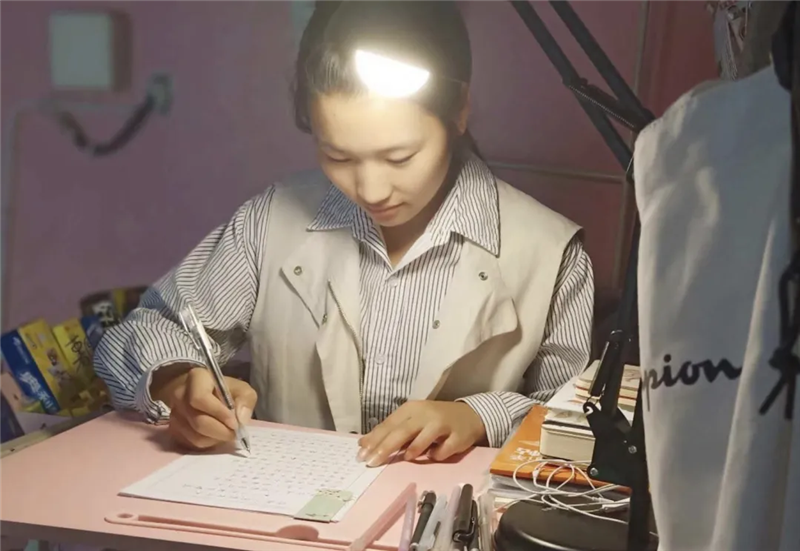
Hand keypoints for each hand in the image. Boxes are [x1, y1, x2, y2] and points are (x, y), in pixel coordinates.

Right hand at [151, 364, 256, 450]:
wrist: (204, 394)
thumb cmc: (225, 390)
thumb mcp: (241, 389)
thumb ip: (245, 400)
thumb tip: (240, 419)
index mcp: (197, 378)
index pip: (201, 399)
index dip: (219, 414)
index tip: (235, 424)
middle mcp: (180, 394)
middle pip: (198, 421)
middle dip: (220, 431)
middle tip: (234, 433)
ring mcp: (174, 413)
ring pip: (194, 436)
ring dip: (214, 439)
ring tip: (225, 432)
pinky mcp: (173, 429)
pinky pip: (190, 444)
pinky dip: (206, 444)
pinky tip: (214, 436)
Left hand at [356, 401, 485, 466]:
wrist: (469, 415)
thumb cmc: (434, 420)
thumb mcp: (411, 421)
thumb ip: (390, 431)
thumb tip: (363, 444)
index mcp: (411, 409)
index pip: (389, 424)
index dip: (374, 439)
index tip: (361, 455)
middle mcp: (425, 414)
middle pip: (402, 431)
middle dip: (385, 447)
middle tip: (372, 462)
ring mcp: (442, 424)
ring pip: (423, 438)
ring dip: (413, 449)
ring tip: (406, 457)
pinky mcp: (458, 436)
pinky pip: (444, 449)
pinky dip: (437, 454)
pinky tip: (434, 455)